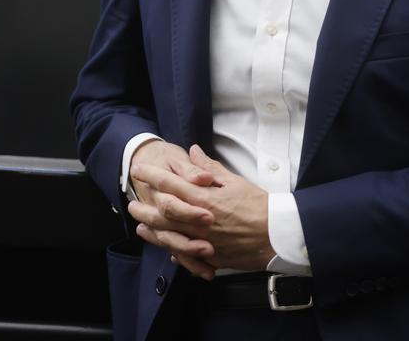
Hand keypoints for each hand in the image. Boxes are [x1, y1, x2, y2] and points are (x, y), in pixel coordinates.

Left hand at [129, 144, 274, 275]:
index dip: (152, 176)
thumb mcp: (235, 181)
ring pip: (169, 235)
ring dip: (152, 230)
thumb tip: (194, 152)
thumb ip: (210, 169)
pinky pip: (185, 255)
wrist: (277, 235)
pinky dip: (173, 249)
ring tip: (141, 225)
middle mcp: (199, 220)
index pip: (171, 184)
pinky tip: (166, 246)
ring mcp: (202, 240)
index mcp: (204, 198)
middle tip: (132, 202)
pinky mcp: (209, 256)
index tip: (139, 170)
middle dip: (144, 206)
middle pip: (163, 213)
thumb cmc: (259, 206)